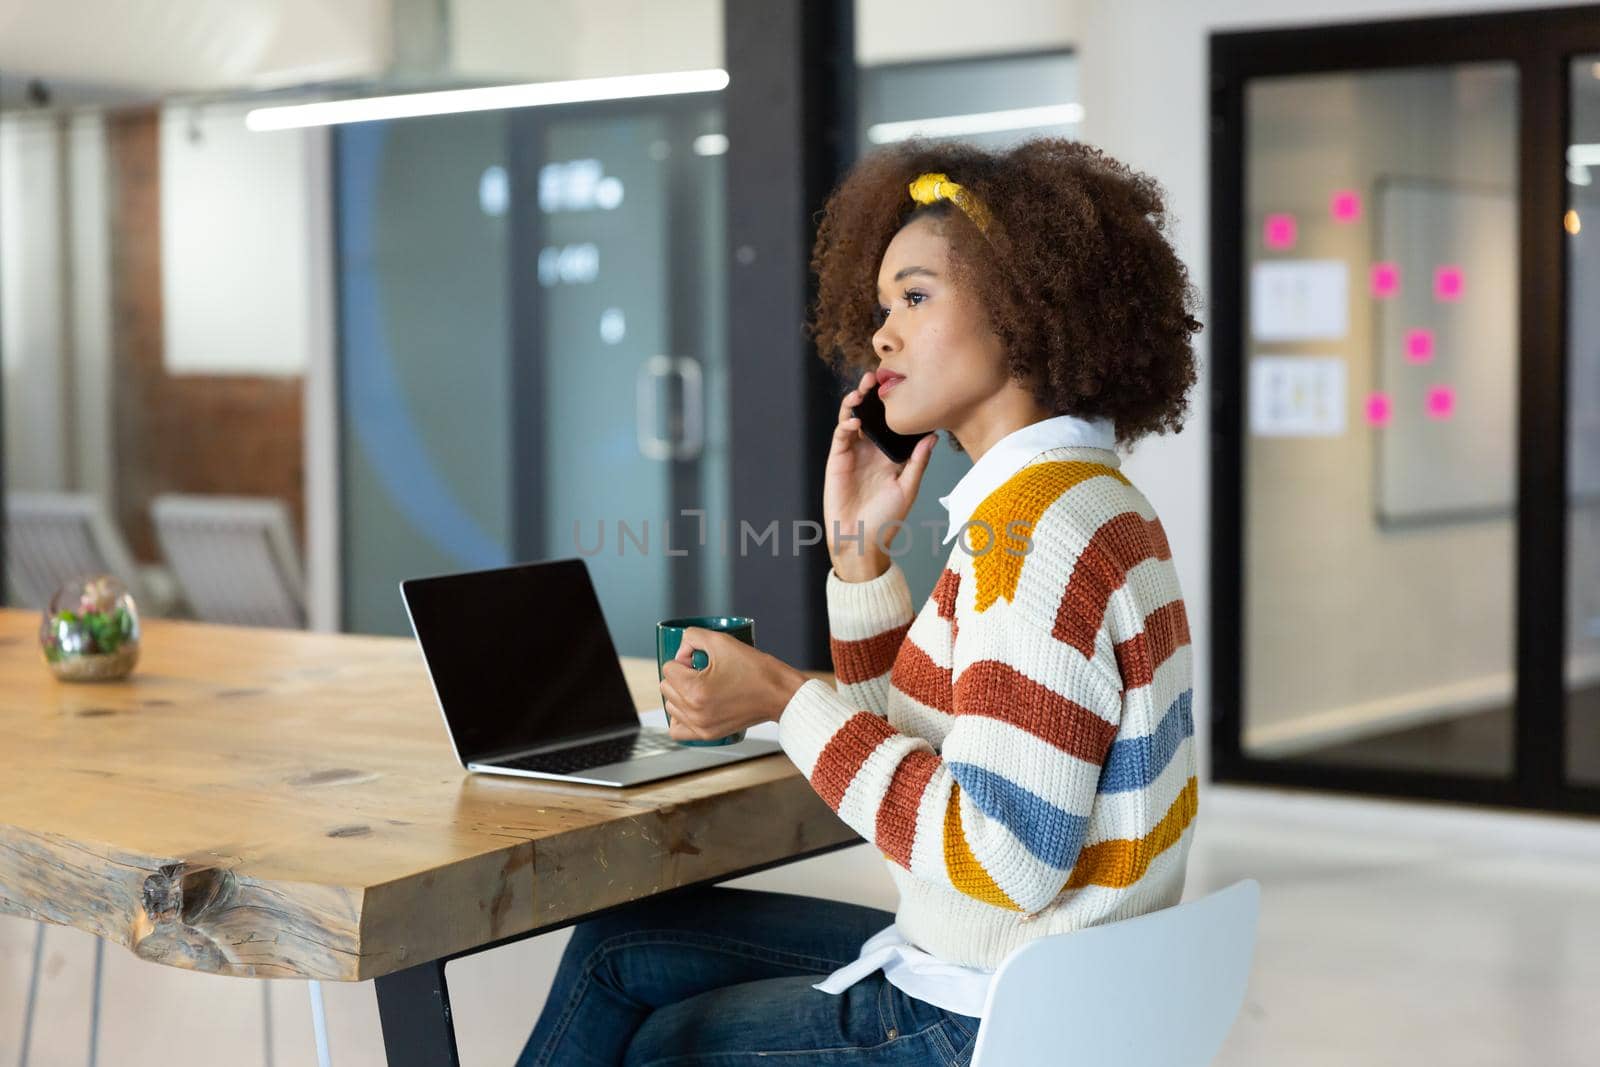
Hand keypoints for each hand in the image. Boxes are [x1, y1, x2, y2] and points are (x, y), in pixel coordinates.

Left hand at [658, 628, 810, 742]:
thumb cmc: (756, 669)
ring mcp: (701, 727)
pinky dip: (680, 717)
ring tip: (702, 686)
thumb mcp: (722, 641)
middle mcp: (695, 712)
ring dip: (680, 694)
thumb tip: (681, 649)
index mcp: (695, 690)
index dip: (684, 658)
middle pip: (666, 687)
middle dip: (681, 675)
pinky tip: (693, 705)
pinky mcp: (708, 735)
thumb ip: (693, 636)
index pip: (668, 668)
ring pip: (671, 707)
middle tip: (703, 670)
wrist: (779, 694)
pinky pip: (678, 730)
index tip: (702, 659)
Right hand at [823, 369, 936, 581]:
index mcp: (890, 454)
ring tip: (863, 389)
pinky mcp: (837, 460)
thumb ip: (918, 462)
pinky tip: (856, 420)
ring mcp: (853, 453)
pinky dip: (846, 424)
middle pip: (871, 414)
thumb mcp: (908, 489)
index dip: (895, 404)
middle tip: (877, 376)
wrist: (860, 540)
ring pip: (853, 418)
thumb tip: (933, 437)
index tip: (904, 385)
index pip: (893, 422)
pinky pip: (841, 436)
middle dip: (873, 394)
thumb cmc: (886, 519)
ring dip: (856, 402)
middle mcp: (871, 449)